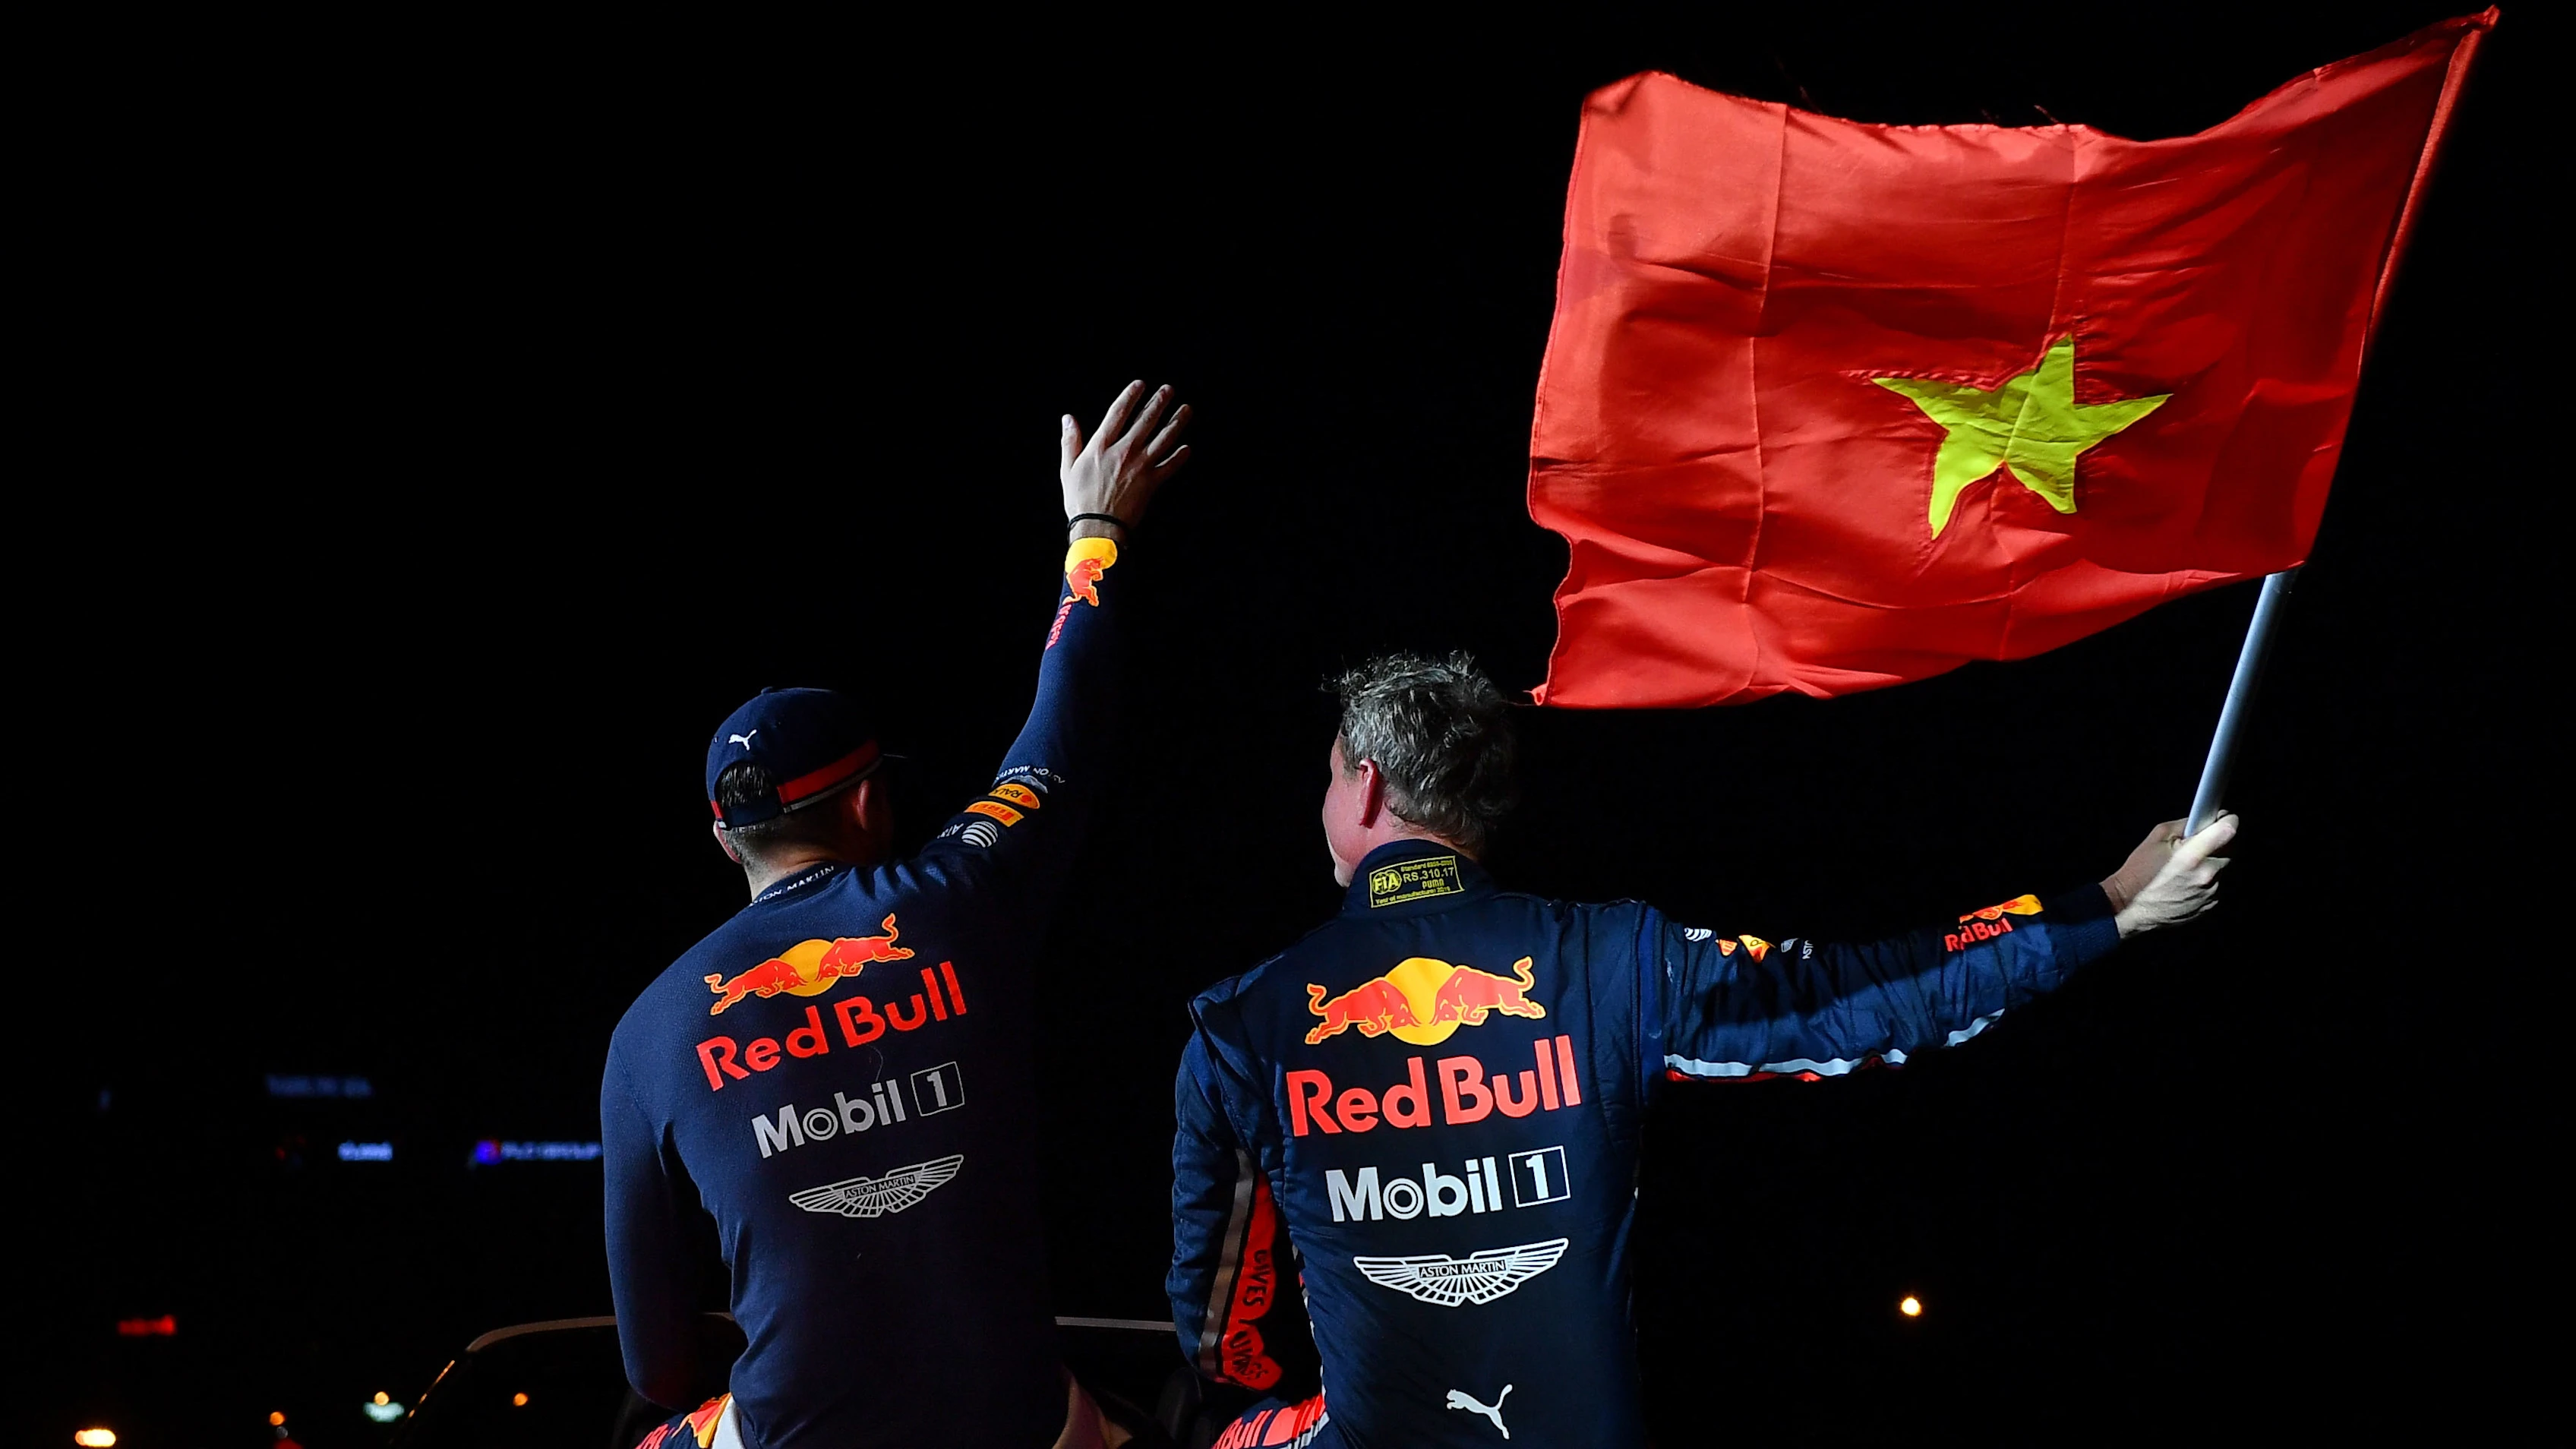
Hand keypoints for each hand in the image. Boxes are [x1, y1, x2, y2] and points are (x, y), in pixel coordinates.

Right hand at [1061, 380, 1190, 538]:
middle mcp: (1124, 451)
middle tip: (1169, 390)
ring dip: (1176, 422)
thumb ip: (1071, 441)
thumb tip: (1068, 418)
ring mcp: (1140, 466)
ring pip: (1163, 439)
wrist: (1098, 527)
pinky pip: (1169, 467)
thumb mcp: (1068, 468)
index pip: (1118, 413)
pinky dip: (1179, 457)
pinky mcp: (1151, 483)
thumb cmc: (1080, 500)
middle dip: (1159, 403)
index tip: (1140, 385)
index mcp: (1102, 446)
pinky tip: (1187, 448)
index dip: (1130, 396)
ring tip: (1186, 410)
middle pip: (1145, 421)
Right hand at [2107, 813, 2237, 937]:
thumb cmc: (2139, 871)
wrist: (2130, 906)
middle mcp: (2207, 875)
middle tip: (2201, 844)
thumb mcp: (2156, 837)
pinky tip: (2189, 881)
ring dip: (2214, 862)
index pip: (2229, 830)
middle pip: (2231, 850)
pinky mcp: (2211, 905)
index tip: (2224, 818)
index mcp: (2193, 856)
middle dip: (2220, 843)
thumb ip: (2184, 825)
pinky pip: (2219, 885)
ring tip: (2191, 866)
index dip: (2228, 820)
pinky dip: (2209, 879)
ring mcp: (2211, 893)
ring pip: (2225, 868)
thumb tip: (2204, 821)